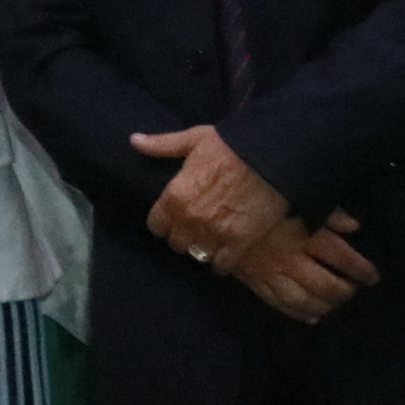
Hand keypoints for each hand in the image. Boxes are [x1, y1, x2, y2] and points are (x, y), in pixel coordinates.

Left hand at [132, 125, 288, 269]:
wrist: (270, 157)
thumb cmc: (230, 146)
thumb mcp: (192, 140)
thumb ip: (161, 146)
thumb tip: (134, 140)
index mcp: (175, 197)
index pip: (156, 226)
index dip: (165, 223)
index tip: (173, 220)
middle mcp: (190, 219)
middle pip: (177, 243)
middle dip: (184, 237)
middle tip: (195, 230)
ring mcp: (215, 233)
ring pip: (198, 255)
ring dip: (204, 249)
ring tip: (212, 241)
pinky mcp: (240, 242)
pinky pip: (223, 264)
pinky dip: (224, 262)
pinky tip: (228, 253)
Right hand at [230, 209, 380, 321]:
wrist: (211, 207)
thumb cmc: (255, 194)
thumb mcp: (297, 195)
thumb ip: (329, 211)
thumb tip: (354, 226)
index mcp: (306, 236)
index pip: (345, 259)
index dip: (363, 270)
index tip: (372, 276)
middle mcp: (292, 258)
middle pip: (328, 285)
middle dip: (345, 292)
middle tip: (353, 290)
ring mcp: (272, 272)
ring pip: (306, 299)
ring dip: (325, 305)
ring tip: (335, 304)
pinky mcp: (253, 280)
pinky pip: (279, 303)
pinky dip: (298, 313)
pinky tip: (311, 316)